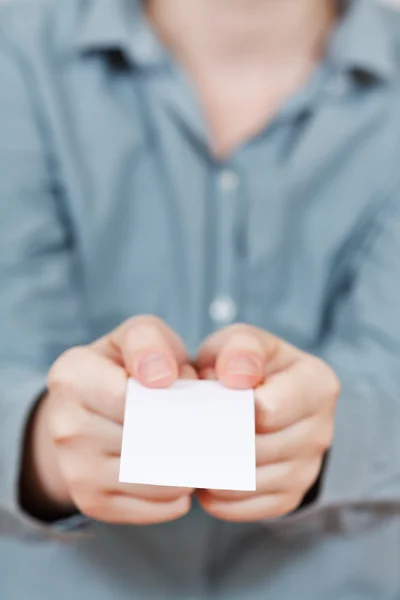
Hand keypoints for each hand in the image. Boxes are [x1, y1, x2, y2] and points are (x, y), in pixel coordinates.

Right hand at [22, 316, 195, 523]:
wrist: (92, 409)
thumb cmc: (126, 365)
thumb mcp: (138, 336)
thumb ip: (149, 342)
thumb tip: (161, 378)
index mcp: (71, 376)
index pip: (130, 398)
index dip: (172, 398)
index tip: (191, 389)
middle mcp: (64, 426)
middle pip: (147, 440)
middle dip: (190, 433)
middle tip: (213, 426)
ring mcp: (74, 470)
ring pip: (154, 478)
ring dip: (191, 467)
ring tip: (204, 447)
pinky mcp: (91, 502)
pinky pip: (149, 508)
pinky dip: (179, 495)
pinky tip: (187, 474)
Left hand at [195, 324, 339, 521]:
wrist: (269, 398)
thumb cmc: (249, 365)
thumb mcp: (244, 342)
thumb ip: (239, 348)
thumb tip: (235, 377)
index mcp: (317, 384)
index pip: (268, 409)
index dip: (231, 407)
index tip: (210, 397)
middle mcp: (322, 429)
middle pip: (256, 449)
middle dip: (216, 441)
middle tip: (186, 432)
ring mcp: (309, 468)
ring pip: (249, 483)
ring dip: (212, 472)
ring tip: (191, 452)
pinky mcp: (291, 496)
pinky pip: (248, 509)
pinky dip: (218, 498)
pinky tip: (204, 476)